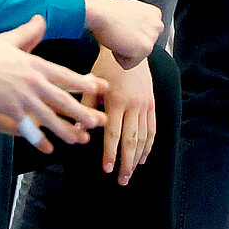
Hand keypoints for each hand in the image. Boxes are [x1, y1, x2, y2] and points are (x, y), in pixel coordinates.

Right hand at [0, 17, 107, 151]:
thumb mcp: (10, 39)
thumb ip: (29, 31)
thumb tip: (41, 18)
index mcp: (37, 65)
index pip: (67, 76)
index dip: (85, 83)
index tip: (101, 88)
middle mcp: (34, 82)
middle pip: (63, 100)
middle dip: (83, 112)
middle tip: (99, 120)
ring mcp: (23, 98)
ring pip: (50, 117)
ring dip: (67, 130)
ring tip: (80, 139)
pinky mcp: (10, 110)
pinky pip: (28, 128)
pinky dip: (39, 139)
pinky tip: (49, 149)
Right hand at [83, 0, 164, 67]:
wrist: (100, 12)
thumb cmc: (107, 11)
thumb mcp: (130, 12)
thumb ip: (138, 22)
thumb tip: (133, 32)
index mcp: (155, 14)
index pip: (143, 36)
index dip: (128, 34)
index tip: (122, 26)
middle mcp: (158, 25)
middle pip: (141, 48)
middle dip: (128, 44)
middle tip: (119, 32)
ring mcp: (153, 37)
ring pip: (136, 57)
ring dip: (123, 51)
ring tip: (117, 35)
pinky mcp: (146, 48)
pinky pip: (128, 64)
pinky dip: (118, 58)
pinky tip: (116, 42)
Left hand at [94, 47, 155, 185]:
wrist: (130, 48)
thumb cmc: (106, 65)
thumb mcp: (91, 83)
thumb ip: (85, 106)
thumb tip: (75, 128)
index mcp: (116, 101)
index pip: (113, 134)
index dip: (110, 153)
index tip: (107, 169)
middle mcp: (133, 105)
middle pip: (131, 140)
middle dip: (126, 163)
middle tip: (122, 180)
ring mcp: (145, 105)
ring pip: (144, 137)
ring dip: (138, 158)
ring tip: (131, 173)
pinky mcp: (152, 103)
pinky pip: (153, 128)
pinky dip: (149, 145)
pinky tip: (144, 157)